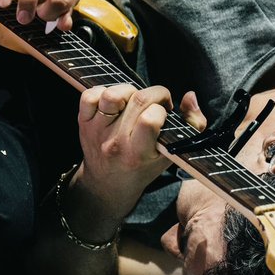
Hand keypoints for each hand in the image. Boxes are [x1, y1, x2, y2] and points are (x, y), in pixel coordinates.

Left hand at [77, 85, 206, 203]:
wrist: (107, 184)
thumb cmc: (145, 166)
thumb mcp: (174, 153)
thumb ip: (192, 125)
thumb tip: (189, 96)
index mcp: (139, 153)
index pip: (150, 120)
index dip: (162, 109)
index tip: (165, 113)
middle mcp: (116, 143)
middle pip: (137, 101)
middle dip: (155, 94)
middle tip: (157, 102)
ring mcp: (97, 132)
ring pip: (112, 95)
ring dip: (129, 90)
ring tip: (135, 100)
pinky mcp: (82, 123)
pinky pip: (89, 95)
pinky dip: (103, 91)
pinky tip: (115, 102)